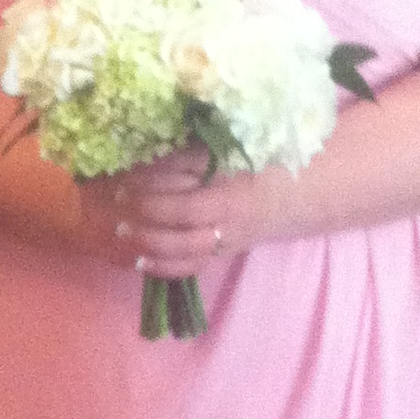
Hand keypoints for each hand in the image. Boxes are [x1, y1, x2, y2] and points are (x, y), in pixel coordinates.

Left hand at [75, 149, 281, 279]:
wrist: (301, 192)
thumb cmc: (261, 163)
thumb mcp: (230, 151)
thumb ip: (191, 155)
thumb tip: (148, 154)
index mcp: (232, 192)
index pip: (185, 199)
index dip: (153, 193)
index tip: (125, 182)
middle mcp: (229, 222)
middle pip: (182, 229)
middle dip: (146, 222)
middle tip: (118, 206)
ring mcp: (227, 240)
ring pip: (185, 254)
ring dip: (150, 246)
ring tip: (123, 234)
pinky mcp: (223, 252)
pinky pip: (192, 268)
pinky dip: (164, 268)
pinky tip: (140, 260)